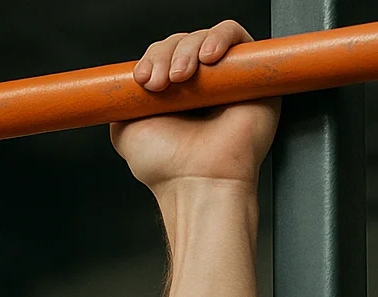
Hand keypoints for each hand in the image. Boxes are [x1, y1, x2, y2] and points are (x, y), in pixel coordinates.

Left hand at [111, 21, 280, 195]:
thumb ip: (123, 103)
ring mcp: (226, 78)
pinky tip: (207, 59)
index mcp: (171, 94)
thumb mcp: (124, 130)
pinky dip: (220, 38)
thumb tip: (124, 85)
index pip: (161, 56)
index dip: (152, 58)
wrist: (197, 180)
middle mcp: (199, 85)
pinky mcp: (254, 74)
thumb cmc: (164, 165)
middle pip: (181, 43)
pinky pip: (239, 36)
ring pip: (206, 37)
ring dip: (188, 49)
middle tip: (161, 83)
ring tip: (182, 77)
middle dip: (166, 55)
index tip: (143, 79)